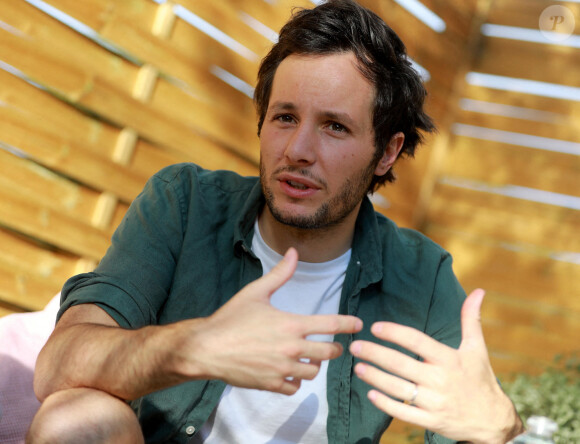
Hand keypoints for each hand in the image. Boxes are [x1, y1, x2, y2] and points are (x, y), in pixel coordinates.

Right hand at [184, 248, 362, 394]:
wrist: (206, 348)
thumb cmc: (230, 318)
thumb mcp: (255, 292)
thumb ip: (280, 274)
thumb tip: (294, 253)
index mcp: (291, 324)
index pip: (331, 325)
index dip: (349, 324)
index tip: (358, 325)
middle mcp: (291, 348)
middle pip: (329, 353)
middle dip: (334, 348)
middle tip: (331, 345)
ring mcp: (282, 369)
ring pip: (313, 372)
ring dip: (313, 364)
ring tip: (306, 357)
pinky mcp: (271, 384)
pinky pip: (295, 387)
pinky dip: (295, 380)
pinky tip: (288, 371)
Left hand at [349, 289, 522, 443]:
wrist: (493, 421)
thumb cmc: (481, 379)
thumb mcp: (477, 348)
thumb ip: (471, 319)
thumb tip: (478, 291)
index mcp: (449, 359)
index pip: (417, 341)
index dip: (395, 333)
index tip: (375, 327)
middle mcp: (440, 380)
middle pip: (401, 364)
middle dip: (375, 354)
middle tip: (355, 346)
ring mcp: (434, 402)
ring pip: (398, 388)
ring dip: (375, 377)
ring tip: (358, 367)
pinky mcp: (431, 421)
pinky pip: (404, 413)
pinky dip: (386, 404)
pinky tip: (370, 394)